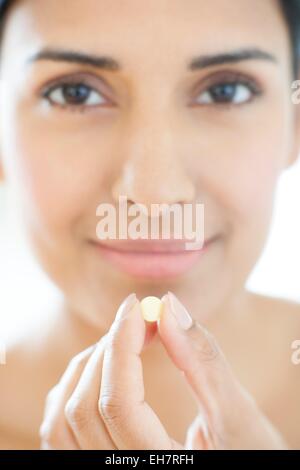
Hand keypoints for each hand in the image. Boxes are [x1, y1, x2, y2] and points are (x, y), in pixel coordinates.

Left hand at [39, 292, 287, 449]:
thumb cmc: (249, 453)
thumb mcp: (239, 416)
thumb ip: (203, 362)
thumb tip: (168, 305)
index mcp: (158, 466)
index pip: (118, 403)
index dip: (122, 344)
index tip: (137, 305)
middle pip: (85, 408)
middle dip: (108, 349)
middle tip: (138, 319)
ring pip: (62, 422)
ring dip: (86, 366)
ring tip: (121, 340)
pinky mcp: (97, 464)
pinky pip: (60, 432)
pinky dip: (73, 388)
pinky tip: (101, 367)